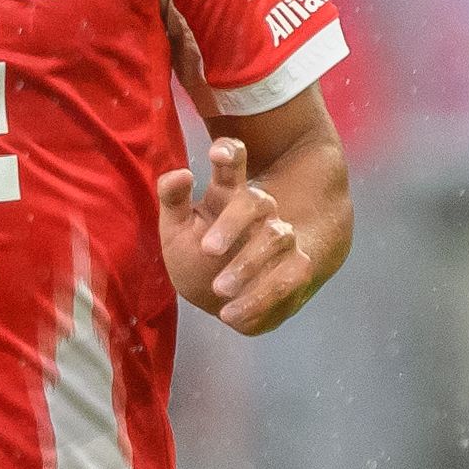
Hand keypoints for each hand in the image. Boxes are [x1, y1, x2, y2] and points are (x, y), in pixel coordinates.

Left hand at [155, 133, 344, 335]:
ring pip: (278, 238)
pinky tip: (231, 315)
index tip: (217, 152)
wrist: (218, 298)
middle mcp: (260, 211)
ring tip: (219, 290)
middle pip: (258, 202)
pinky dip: (260, 298)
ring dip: (248, 265)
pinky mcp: (295, 268)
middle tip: (207, 250)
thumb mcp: (175, 229)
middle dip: (233, 224)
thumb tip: (180, 173)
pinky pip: (288, 279)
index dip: (230, 153)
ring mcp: (280, 238)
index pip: (233, 164)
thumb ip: (173, 199)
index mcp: (227, 193)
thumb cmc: (194, 256)